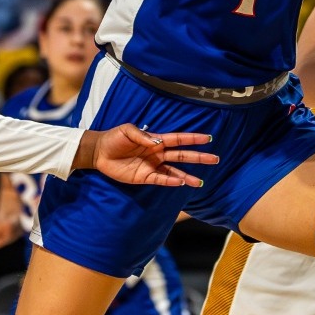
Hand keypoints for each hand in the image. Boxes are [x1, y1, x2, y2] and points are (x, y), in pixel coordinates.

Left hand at [80, 125, 217, 186]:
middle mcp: (157, 154)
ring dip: (187, 176)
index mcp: (155, 140)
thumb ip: (142, 136)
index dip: (193, 139)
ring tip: (200, 182)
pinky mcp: (144, 177)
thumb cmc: (114, 138)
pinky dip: (170, 182)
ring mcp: (152, 166)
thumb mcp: (127, 131)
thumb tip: (157, 142)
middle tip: (215, 159)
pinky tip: (181, 183)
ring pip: (174, 172)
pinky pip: (160, 180)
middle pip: (182, 156)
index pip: (178, 139)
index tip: (208, 139)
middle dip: (198, 157)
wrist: (99, 152)